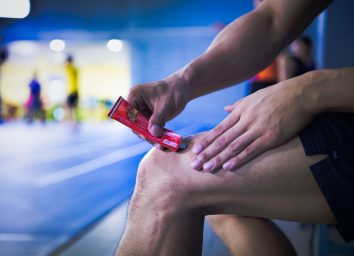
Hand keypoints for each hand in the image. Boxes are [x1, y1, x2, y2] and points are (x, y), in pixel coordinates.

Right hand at [127, 73, 188, 144]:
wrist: (183, 89)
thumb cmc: (174, 92)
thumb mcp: (166, 106)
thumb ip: (158, 120)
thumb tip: (153, 134)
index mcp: (134, 96)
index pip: (128, 114)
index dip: (135, 125)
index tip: (144, 135)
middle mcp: (135, 103)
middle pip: (135, 123)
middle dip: (145, 134)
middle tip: (156, 143)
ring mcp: (141, 110)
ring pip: (142, 128)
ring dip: (151, 137)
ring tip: (162, 145)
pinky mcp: (148, 116)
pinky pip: (149, 128)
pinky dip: (155, 135)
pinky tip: (163, 142)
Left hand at [190, 78, 311, 170]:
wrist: (300, 93)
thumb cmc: (278, 95)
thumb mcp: (254, 97)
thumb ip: (238, 104)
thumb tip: (225, 108)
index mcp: (240, 111)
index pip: (219, 129)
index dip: (206, 140)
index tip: (195, 150)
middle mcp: (245, 120)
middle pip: (222, 139)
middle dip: (207, 153)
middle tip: (194, 165)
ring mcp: (257, 129)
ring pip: (233, 146)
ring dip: (218, 158)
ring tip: (206, 168)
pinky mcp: (270, 137)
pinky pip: (251, 150)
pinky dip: (238, 159)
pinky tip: (228, 166)